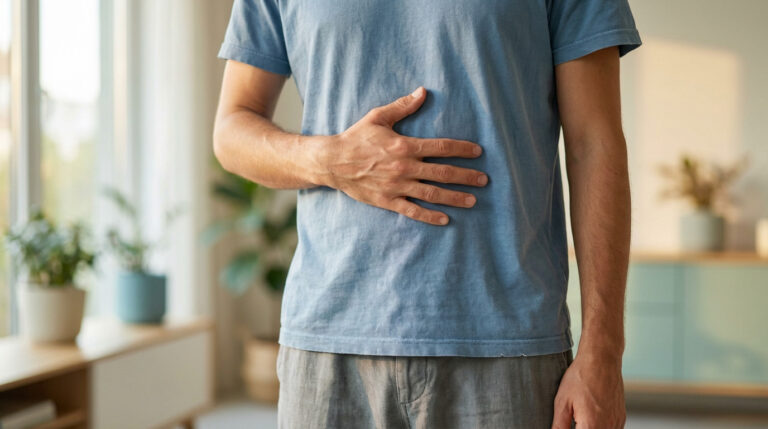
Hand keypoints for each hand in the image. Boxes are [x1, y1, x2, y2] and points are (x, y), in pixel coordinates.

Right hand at [317, 86, 488, 225]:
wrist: (332, 162)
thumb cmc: (355, 137)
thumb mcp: (378, 117)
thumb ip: (403, 106)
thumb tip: (423, 91)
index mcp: (404, 146)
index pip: (441, 147)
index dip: (463, 149)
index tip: (478, 152)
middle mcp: (404, 167)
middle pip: (443, 173)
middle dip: (466, 177)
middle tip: (484, 180)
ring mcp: (397, 186)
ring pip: (432, 194)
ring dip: (455, 198)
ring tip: (473, 201)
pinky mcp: (388, 201)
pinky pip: (413, 211)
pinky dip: (430, 216)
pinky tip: (445, 218)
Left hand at [552, 351, 625, 428]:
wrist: (602, 359)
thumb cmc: (582, 377)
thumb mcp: (562, 402)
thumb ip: (559, 426)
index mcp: (591, 427)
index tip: (567, 423)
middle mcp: (608, 427)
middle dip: (579, 428)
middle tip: (573, 419)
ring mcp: (617, 423)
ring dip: (590, 427)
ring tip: (580, 416)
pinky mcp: (621, 417)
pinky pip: (610, 428)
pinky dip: (600, 426)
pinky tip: (590, 416)